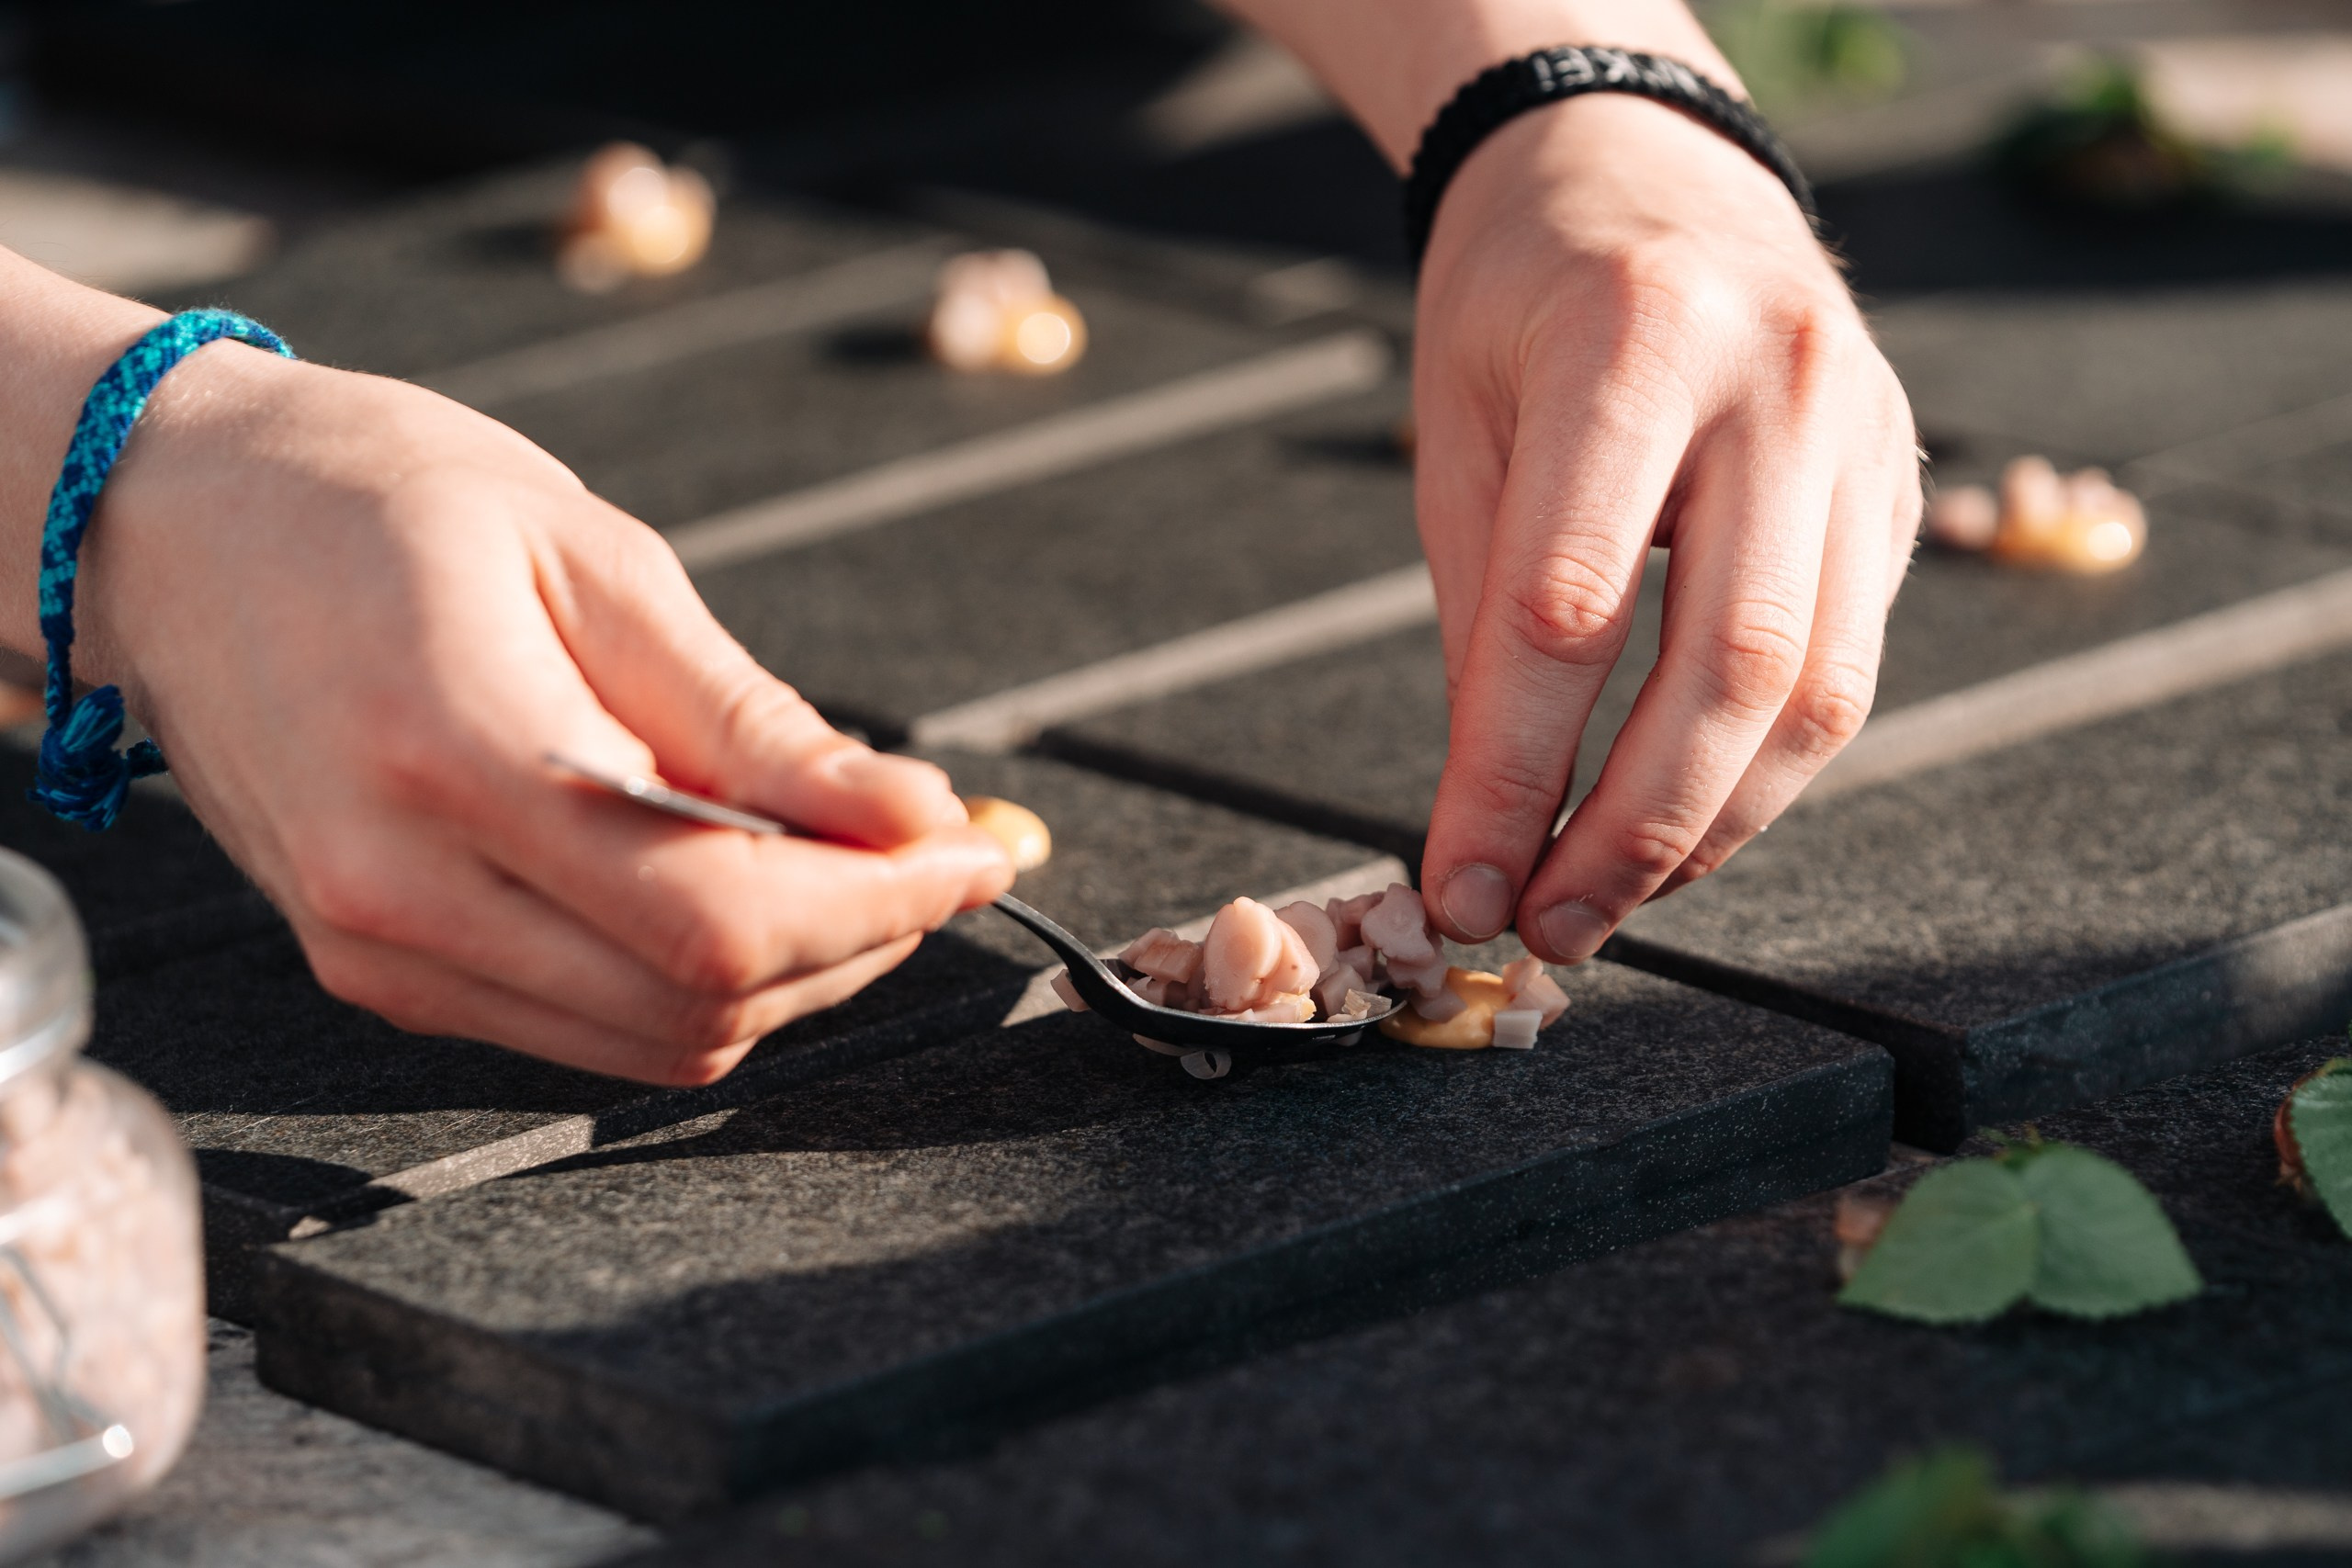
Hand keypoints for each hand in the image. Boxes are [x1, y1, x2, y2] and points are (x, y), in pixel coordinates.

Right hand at [79, 346, 1013, 1083]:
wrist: (168, 524)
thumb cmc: (382, 498)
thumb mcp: (597, 563)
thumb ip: (757, 720)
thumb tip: (913, 816)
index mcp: (455, 756)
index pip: (719, 916)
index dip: (883, 904)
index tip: (980, 850)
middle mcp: (396, 891)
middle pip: (698, 1006)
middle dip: (859, 944)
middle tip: (932, 852)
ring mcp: (373, 950)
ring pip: (650, 1045)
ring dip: (789, 979)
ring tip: (850, 871)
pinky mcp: (373, 971)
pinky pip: (580, 1031)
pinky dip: (692, 987)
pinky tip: (739, 893)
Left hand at [1412, 94, 1920, 958]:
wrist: (1644, 175)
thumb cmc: (1522, 306)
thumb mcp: (1461, 436)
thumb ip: (1482, 619)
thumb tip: (1487, 824)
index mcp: (1639, 343)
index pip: (1573, 609)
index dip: (1509, 772)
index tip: (1455, 880)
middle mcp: (1785, 383)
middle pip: (1730, 670)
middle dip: (1630, 835)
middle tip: (1545, 927)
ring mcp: (1867, 434)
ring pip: (1819, 694)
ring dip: (1711, 832)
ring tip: (1608, 902)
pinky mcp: (1901, 488)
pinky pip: (1847, 669)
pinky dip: (1761, 774)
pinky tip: (1682, 826)